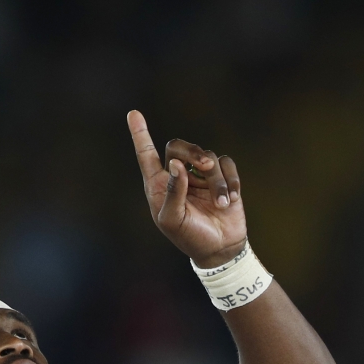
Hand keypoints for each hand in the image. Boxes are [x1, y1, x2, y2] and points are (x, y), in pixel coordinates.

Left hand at [127, 110, 246, 267]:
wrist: (220, 248)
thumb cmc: (189, 237)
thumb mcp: (173, 220)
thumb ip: (172, 192)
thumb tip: (175, 164)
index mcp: (159, 185)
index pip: (146, 155)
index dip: (140, 134)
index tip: (133, 114)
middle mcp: (178, 176)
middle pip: (178, 147)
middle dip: (192, 152)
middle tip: (204, 165)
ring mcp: (200, 175)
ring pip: (208, 157)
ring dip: (216, 180)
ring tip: (221, 203)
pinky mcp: (222, 177)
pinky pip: (227, 164)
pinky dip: (230, 181)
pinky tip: (231, 199)